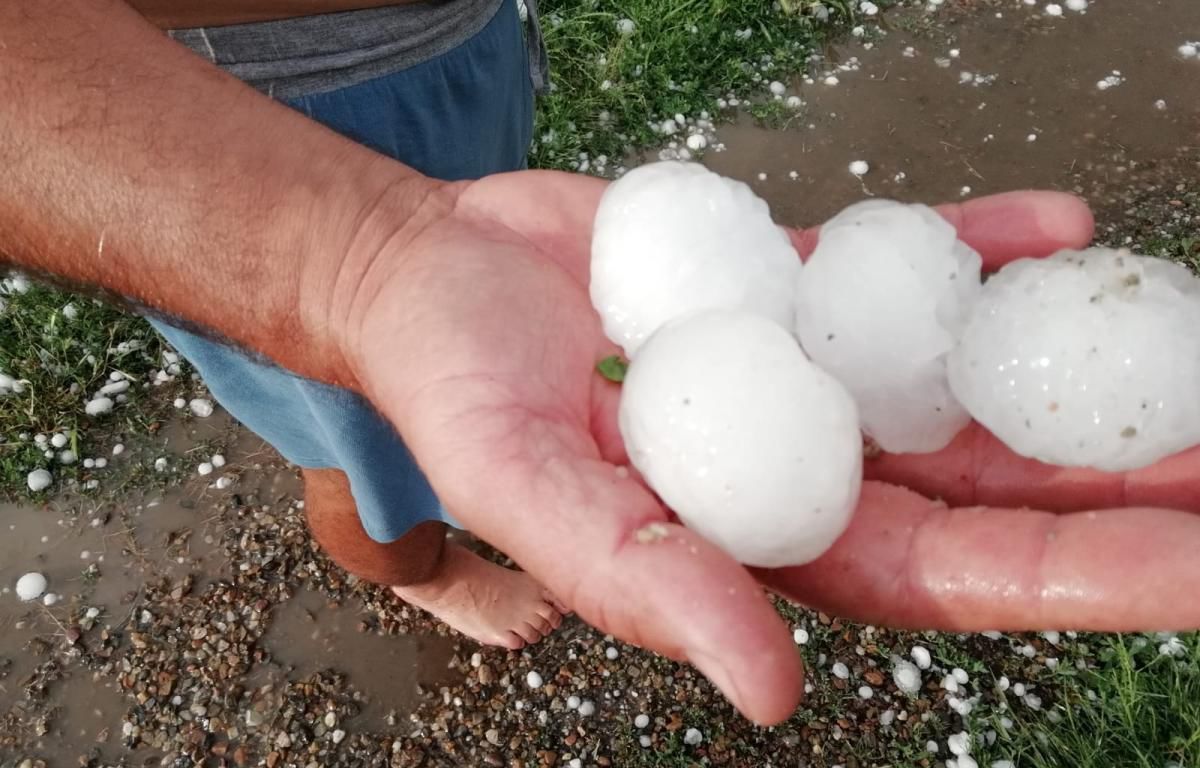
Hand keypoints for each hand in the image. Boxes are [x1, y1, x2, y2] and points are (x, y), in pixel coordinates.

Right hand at [337, 170, 1199, 725]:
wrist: (427, 274)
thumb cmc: (455, 395)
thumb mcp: (532, 494)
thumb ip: (647, 582)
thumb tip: (770, 689)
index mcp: (764, 533)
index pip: (956, 574)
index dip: (1087, 574)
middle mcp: (809, 457)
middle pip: (997, 481)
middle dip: (1125, 473)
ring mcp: (809, 364)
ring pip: (970, 375)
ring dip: (1079, 362)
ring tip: (1188, 344)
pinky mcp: (790, 277)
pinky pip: (901, 264)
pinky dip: (977, 246)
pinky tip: (1056, 227)